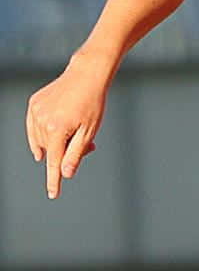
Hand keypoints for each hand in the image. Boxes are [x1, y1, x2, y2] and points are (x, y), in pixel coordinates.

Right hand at [25, 52, 109, 199]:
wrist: (85, 75)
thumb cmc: (92, 104)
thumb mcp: (89, 131)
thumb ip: (76, 154)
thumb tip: (65, 173)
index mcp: (57, 130)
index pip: (54, 162)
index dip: (54, 180)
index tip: (52, 195)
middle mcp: (42, 121)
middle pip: (50, 150)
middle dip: (66, 152)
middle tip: (88, 144)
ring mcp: (35, 111)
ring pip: (42, 140)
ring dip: (56, 141)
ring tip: (75, 129)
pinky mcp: (33, 104)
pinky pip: (35, 127)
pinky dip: (45, 132)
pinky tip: (58, 125)